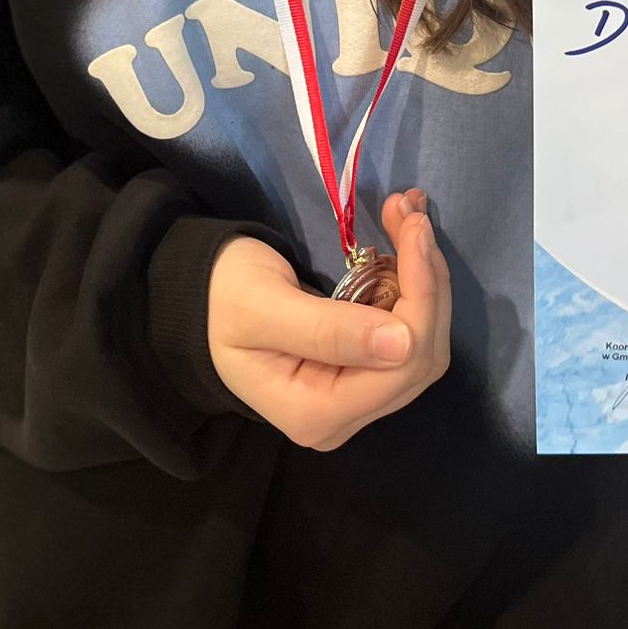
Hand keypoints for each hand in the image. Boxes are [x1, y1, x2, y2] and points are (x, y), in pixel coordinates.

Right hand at [207, 190, 448, 449]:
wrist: (199, 295)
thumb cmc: (222, 298)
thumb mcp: (263, 308)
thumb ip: (327, 331)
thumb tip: (403, 344)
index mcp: (316, 413)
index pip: (402, 366)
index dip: (422, 298)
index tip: (414, 229)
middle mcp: (345, 415)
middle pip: (422, 356)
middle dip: (428, 280)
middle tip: (411, 212)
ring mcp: (356, 393)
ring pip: (423, 339)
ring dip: (425, 274)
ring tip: (407, 214)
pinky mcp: (362, 366)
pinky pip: (406, 327)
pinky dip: (413, 279)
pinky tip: (402, 235)